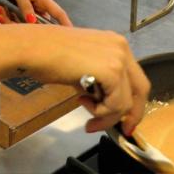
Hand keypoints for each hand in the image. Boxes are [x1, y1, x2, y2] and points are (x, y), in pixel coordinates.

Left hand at [0, 0, 70, 26]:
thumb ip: (25, 5)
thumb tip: (32, 21)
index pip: (58, 13)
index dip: (66, 24)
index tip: (70, 35)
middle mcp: (37, 7)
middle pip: (37, 26)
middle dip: (22, 26)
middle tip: (7, 19)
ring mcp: (28, 10)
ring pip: (24, 25)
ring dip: (11, 21)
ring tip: (0, 12)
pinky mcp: (19, 11)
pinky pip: (15, 21)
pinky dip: (6, 18)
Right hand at [20, 25, 149, 134]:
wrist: (33, 49)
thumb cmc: (47, 55)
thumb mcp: (82, 65)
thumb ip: (100, 79)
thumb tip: (106, 102)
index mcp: (115, 43)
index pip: (135, 78)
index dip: (133, 103)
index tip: (125, 121)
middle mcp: (121, 47)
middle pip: (140, 89)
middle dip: (130, 114)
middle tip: (120, 130)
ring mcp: (118, 58)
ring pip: (126, 101)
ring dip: (106, 115)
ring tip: (85, 109)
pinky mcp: (111, 70)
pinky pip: (116, 104)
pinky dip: (101, 112)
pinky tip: (81, 101)